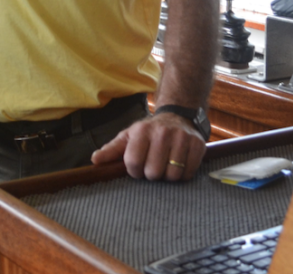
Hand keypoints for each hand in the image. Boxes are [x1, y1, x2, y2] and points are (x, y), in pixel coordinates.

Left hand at [90, 111, 205, 180]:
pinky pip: (188, 173)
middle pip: (153, 172)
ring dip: (168, 176)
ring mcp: (181, 138)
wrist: (177, 117)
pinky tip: (179, 164)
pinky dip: (183, 174)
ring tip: (166, 165)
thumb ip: (112, 150)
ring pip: (172, 175)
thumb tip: (94, 161)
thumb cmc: (149, 132)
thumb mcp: (128, 136)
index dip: (134, 171)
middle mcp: (162, 133)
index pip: (133, 163)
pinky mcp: (197, 144)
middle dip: (152, 174)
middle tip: (153, 166)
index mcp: (141, 131)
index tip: (138, 167)